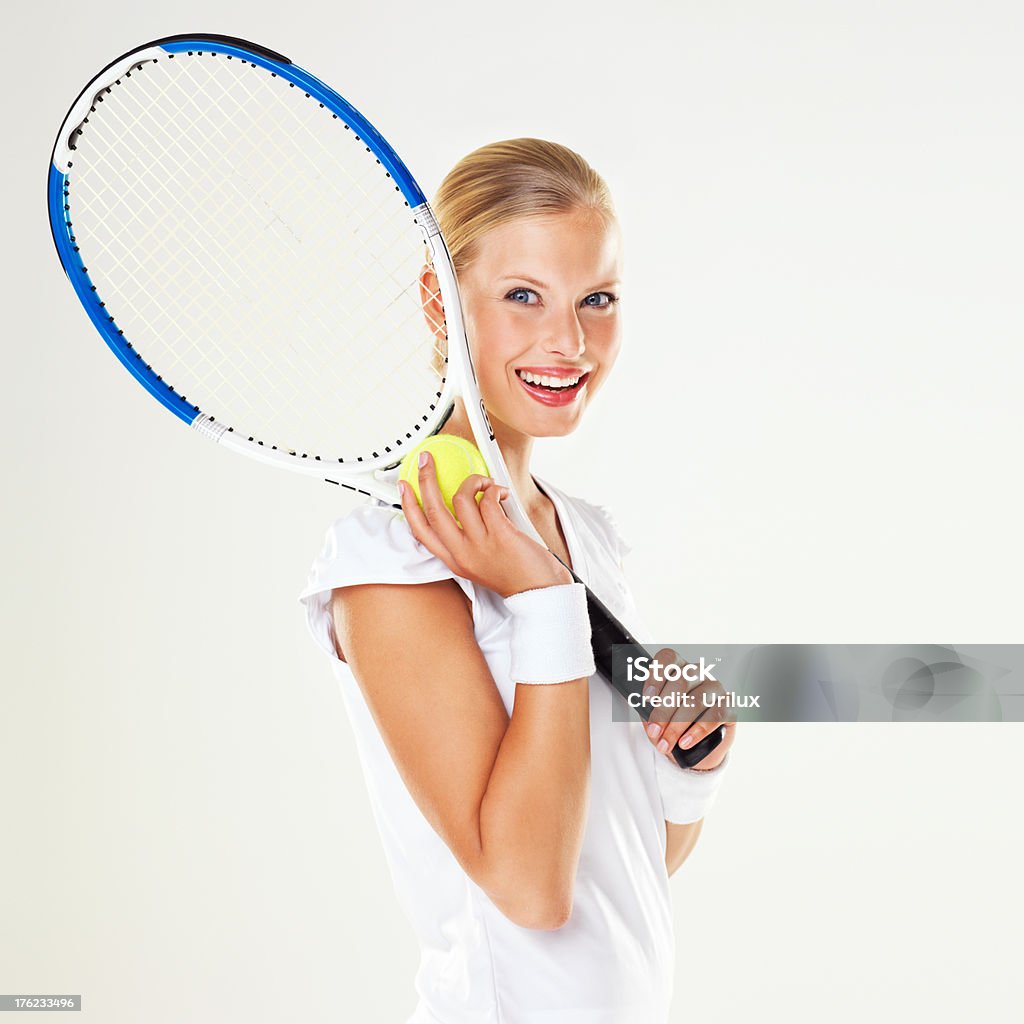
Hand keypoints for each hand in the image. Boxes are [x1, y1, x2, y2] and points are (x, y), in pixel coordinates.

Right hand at [399, 451, 571, 598]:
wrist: (540, 592)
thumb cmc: (516, 575)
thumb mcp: (480, 562)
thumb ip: (468, 539)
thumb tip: (468, 502)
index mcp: (454, 559)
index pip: (421, 530)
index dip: (408, 505)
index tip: (404, 486)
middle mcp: (462, 552)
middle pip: (433, 509)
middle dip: (426, 479)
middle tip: (428, 461)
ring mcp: (479, 544)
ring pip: (461, 498)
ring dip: (473, 481)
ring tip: (485, 484)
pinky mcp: (500, 534)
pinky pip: (488, 500)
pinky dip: (494, 490)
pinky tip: (502, 493)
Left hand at [643, 648, 736, 769]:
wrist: (697, 747)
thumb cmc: (673, 723)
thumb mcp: (657, 717)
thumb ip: (650, 712)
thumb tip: (648, 719)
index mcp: (678, 668)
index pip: (668, 658)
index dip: (656, 676)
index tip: (647, 698)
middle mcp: (698, 673)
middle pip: (681, 681)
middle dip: (664, 711)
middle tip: (654, 731)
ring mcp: (716, 687)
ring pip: (696, 700)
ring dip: (678, 725)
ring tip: (666, 743)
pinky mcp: (729, 706)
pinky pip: (716, 715)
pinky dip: (698, 731)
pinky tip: (685, 742)